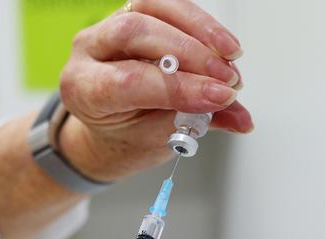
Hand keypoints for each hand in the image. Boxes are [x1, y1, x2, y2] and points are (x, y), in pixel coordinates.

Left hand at [58, 0, 253, 181]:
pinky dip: (200, 24)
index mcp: (84, 89)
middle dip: (192, 54)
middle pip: (136, 32)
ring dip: (201, 31)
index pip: (130, 80)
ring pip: (152, 8)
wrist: (111, 127)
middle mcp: (89, 51)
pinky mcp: (133, 14)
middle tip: (227, 78)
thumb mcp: (159, 139)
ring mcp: (108, 27)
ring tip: (231, 57)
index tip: (220, 97)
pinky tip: (222, 45)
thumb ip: (197, 123)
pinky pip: (167, 6)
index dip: (181, 87)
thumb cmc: (127, 134)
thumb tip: (240, 119)